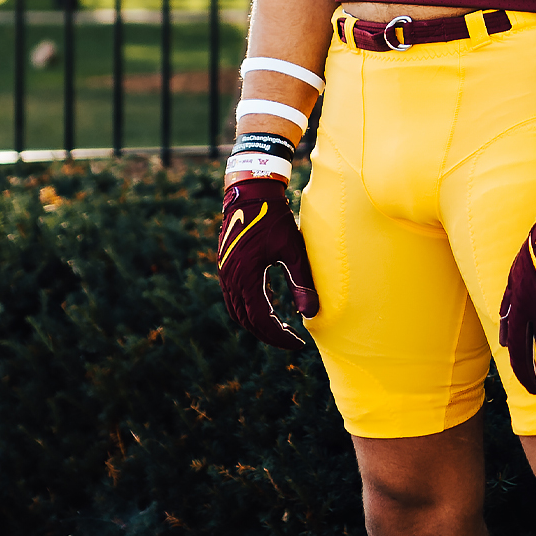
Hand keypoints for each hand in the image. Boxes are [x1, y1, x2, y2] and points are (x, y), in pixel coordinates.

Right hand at [217, 176, 317, 350]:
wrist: (250, 193)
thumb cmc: (275, 219)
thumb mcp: (293, 249)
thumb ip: (302, 282)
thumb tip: (311, 314)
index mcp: (245, 277)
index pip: (260, 320)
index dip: (279, 336)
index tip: (298, 343)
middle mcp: (230, 279)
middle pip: (246, 321)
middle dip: (268, 335)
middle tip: (291, 340)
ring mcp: (225, 274)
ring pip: (237, 312)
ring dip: (257, 325)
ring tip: (280, 331)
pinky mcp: (226, 268)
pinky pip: (234, 299)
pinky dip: (248, 312)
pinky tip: (266, 312)